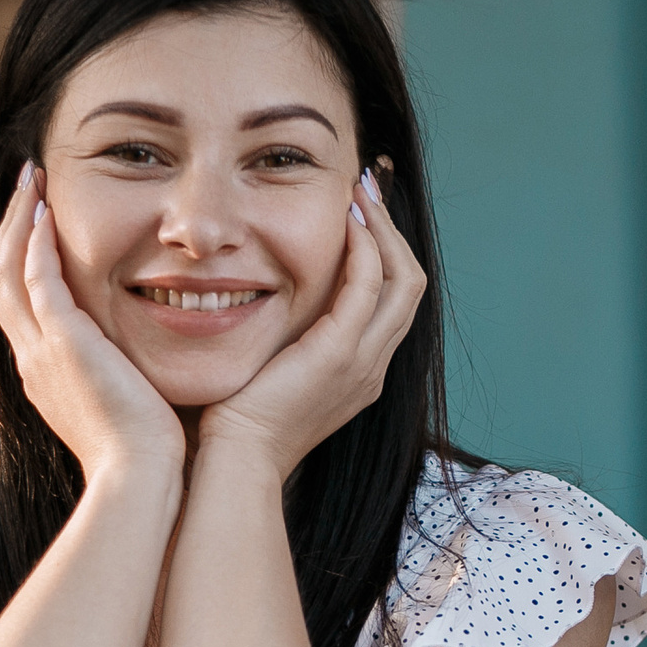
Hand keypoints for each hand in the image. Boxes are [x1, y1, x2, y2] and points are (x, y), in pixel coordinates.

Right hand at [0, 163, 185, 481]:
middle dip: (11, 227)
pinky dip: (35, 242)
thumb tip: (137, 358)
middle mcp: (31, 358)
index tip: (37, 220)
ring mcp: (40, 351)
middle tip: (27, 185)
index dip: (21, 256)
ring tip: (32, 180)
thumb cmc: (146, 450)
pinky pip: (36, 278)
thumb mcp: (123, 401)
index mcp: (43, 371)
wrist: (140, 477)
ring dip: (18, 220)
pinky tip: (45, 210)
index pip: (18, 302)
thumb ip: (119, 372)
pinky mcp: (62, 343)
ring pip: (7, 270)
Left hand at [197, 167, 424, 474]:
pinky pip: (368, 286)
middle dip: (394, 230)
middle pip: (410, 284)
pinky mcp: (340, 354)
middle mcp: (374, 366)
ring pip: (403, 279)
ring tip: (361, 191)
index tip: (363, 211)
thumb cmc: (238, 421)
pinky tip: (344, 220)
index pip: (393, 300)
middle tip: (369, 186)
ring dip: (383, 228)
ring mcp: (363, 362)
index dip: (386, 251)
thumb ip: (285, 337)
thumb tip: (263, 297)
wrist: (235, 459)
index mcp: (361, 371)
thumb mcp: (273, 371)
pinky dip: (363, 247)